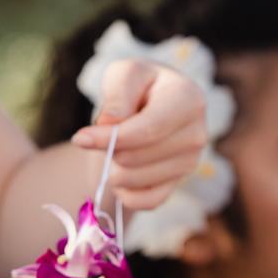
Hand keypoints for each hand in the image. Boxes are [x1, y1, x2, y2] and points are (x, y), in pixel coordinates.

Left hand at [71, 60, 206, 209]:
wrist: (154, 104)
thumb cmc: (137, 87)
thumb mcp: (124, 75)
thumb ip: (117, 96)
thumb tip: (108, 125)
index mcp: (188, 99)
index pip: (147, 130)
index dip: (111, 138)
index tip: (80, 139)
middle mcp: (196, 134)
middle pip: (136, 158)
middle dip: (110, 150)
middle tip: (107, 135)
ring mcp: (190, 163)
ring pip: (136, 181)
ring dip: (115, 169)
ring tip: (117, 148)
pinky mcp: (178, 185)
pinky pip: (144, 202)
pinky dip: (125, 192)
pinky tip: (122, 173)